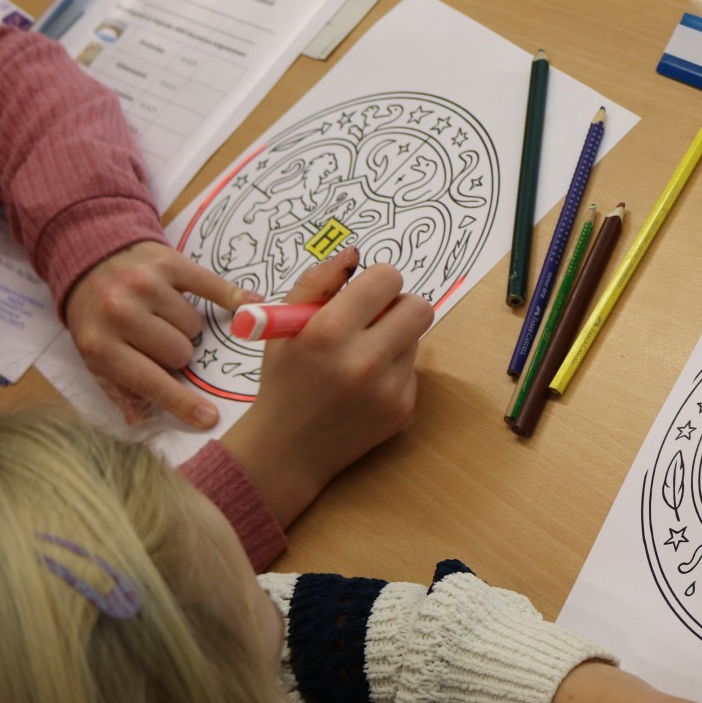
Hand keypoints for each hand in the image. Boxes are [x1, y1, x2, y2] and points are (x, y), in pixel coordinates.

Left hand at [65, 239, 245, 429]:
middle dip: (178, 354)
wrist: (88, 261)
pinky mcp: (166, 262)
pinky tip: (248, 302)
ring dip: (186, 326)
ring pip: (193, 324)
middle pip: (179, 352)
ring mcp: (144, 284)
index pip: (150, 382)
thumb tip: (142, 422)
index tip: (209, 417)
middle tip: (163, 343)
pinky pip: (210, 285)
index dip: (182, 402)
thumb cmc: (96, 317)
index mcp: (101, 345)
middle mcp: (120, 313)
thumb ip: (119, 391)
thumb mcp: (94, 358)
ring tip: (166, 317)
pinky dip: (231, 296)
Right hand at [220, 246, 432, 525]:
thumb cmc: (283, 379)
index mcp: (329, 333)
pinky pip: (412, 369)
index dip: (377, 280)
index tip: (365, 291)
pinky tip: (365, 385)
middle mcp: (363, 361)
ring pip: (416, 337)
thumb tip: (354, 253)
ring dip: (394, 337)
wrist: (288, 450)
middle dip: (399, 304)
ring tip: (361, 355)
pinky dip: (394, 369)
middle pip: (419, 307)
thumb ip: (317, 281)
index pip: (387, 279)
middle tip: (376, 317)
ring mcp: (388, 390)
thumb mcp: (282, 325)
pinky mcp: (403, 410)